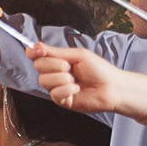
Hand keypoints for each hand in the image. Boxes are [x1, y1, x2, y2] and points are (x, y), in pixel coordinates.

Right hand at [27, 43, 146, 119]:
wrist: (113, 87)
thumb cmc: (99, 70)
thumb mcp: (78, 55)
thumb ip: (57, 52)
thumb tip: (36, 45)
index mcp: (57, 61)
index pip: (36, 55)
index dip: (33, 52)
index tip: (39, 50)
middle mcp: (54, 74)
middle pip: (38, 66)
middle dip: (55, 65)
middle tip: (70, 67)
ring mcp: (56, 87)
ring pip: (44, 80)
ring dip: (62, 78)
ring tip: (76, 80)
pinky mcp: (61, 100)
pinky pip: (54, 93)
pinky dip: (67, 90)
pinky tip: (77, 89)